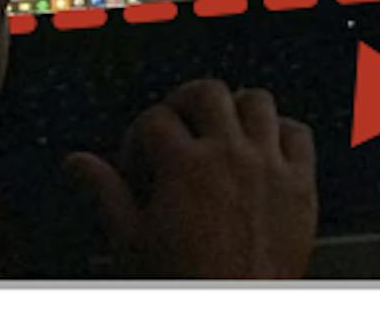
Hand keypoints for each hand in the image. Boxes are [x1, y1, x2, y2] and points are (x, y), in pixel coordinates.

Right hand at [65, 80, 317, 278]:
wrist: (233, 308)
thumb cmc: (183, 281)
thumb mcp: (131, 241)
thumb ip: (105, 193)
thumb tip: (78, 162)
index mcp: (185, 166)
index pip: (155, 118)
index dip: (139, 135)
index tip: (138, 158)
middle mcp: (229, 155)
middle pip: (208, 92)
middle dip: (186, 101)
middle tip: (177, 122)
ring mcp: (269, 165)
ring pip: (258, 101)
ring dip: (236, 108)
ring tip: (222, 126)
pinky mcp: (301, 183)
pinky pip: (299, 134)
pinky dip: (282, 132)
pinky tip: (266, 145)